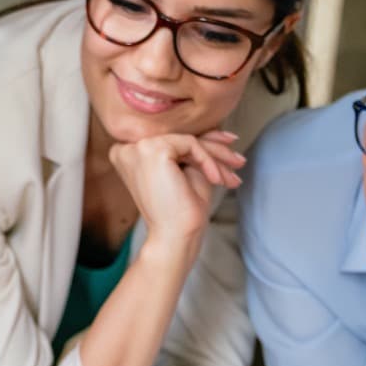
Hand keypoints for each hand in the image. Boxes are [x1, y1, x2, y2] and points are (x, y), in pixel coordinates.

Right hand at [107, 130, 242, 247]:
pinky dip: (208, 161)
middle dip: (215, 149)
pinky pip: (191, 144)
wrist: (174, 236)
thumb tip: (217, 129)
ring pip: (188, 140)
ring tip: (232, 176)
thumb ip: (196, 148)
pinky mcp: (151, 150)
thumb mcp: (189, 172)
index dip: (203, 142)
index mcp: (129, 155)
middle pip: (180, 138)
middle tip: (239, 161)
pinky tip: (216, 180)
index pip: (172, 140)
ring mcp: (137, 148)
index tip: (229, 144)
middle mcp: (126, 148)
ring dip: (216, 157)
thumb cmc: (180, 212)